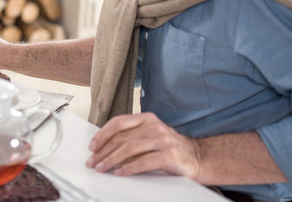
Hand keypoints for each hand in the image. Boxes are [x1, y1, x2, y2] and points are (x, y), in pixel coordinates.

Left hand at [86, 112, 201, 178]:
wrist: (199, 158)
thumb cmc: (170, 149)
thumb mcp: (150, 137)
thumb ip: (132, 137)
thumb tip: (104, 148)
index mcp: (147, 119)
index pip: (118, 123)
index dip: (103, 134)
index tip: (92, 146)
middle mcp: (154, 126)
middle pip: (121, 137)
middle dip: (104, 151)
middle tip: (93, 162)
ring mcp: (162, 140)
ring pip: (129, 148)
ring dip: (112, 160)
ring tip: (102, 168)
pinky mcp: (169, 155)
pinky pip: (144, 162)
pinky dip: (129, 168)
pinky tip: (119, 173)